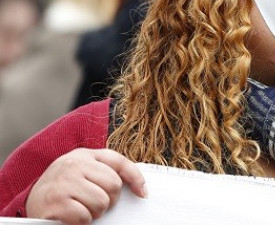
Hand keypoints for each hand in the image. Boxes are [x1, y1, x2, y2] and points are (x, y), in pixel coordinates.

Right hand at [26, 148, 146, 224]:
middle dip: (109, 200)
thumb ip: (112, 171)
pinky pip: (84, 216)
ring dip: (95, 212)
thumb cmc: (66, 185)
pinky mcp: (56, 202)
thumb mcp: (87, 170)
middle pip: (114, 186)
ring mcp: (64, 182)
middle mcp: (74, 164)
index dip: (136, 179)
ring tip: (82, 208)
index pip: (120, 162)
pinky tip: (71, 215)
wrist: (33, 198)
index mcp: (85, 154)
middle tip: (95, 202)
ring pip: (101, 202)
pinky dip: (81, 221)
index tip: (143, 194)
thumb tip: (142, 190)